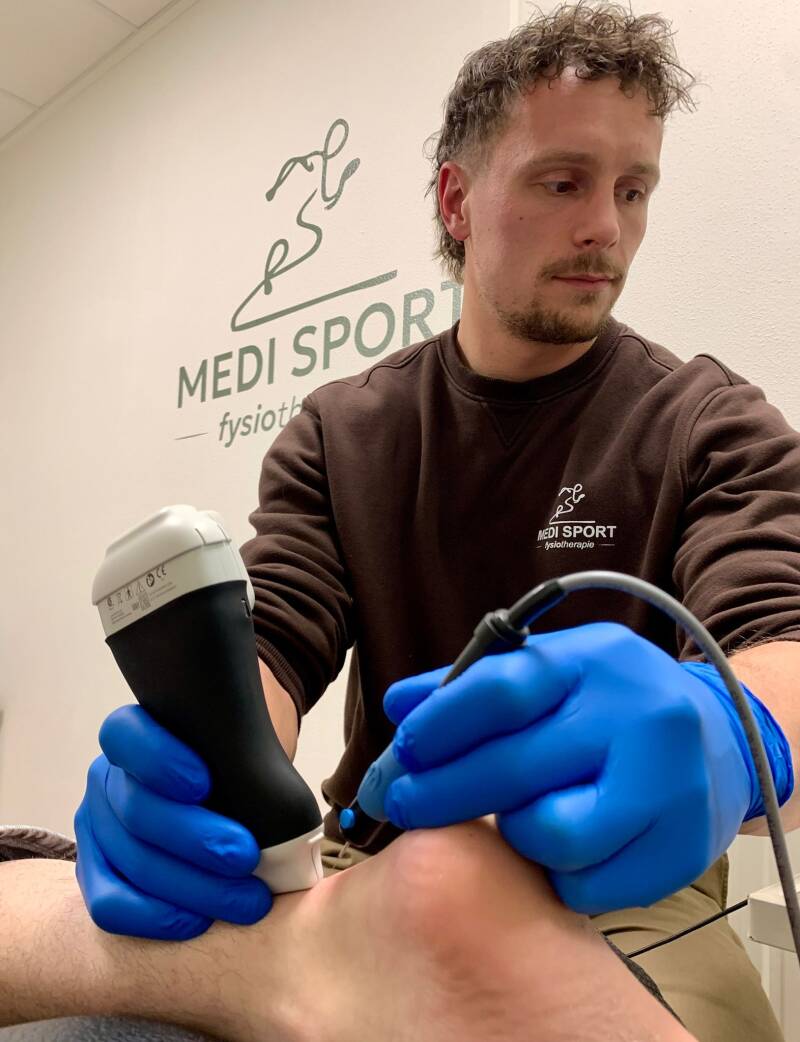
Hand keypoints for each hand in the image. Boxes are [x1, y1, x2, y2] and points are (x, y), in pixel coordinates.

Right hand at [74, 705, 272, 939]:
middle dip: (195, 840)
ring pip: (130, 862)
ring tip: (247, 900)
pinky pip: (110, 904)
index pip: (126, 736)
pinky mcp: (98, 873)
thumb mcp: (240, 742)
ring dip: (192, 888)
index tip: (205, 783)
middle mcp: (107, 777)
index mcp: (134, 733)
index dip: (158, 761)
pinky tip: (199, 921)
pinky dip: (155, 917)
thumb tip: (277, 798)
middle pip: (137, 810)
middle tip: (247, 857)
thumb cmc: (237, 760)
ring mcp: (97, 826)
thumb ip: (243, 753)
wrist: (228, 790)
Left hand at [381, 622, 751, 913]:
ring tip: (516, 817)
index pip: (500, 689)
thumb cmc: (611, 703)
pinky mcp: (682, 847)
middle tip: (402, 806)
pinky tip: (561, 849)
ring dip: (514, 834)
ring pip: (552, 834)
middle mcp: (638, 715)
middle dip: (440, 793)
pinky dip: (558, 873)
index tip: (404, 753)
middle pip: (516, 767)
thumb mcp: (552, 670)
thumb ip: (475, 686)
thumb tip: (400, 705)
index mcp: (595, 660)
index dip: (440, 725)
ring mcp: (668, 784)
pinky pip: (589, 882)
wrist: (719, 738)